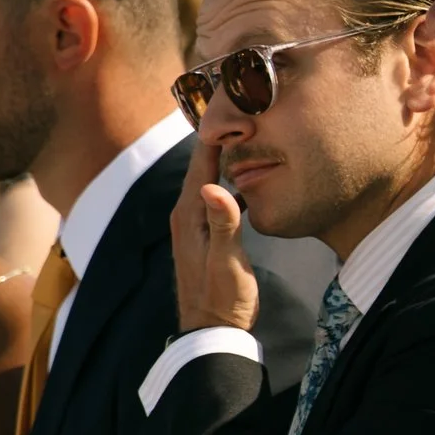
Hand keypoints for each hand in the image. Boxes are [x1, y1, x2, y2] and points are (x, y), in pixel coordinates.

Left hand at [170, 123, 259, 335]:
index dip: (213, 131)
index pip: (201, 162)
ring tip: (248, 135)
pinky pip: (216, 196)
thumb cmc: (223, 301)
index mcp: (189, 214)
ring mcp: (193, 225)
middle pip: (202, 165)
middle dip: (220, 137)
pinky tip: (248, 179)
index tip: (228, 100)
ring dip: (226, 159)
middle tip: (241, 107)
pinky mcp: (204, 234)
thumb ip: (223, 223)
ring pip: (209, 179)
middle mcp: (186, 214)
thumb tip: (212, 184)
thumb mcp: (227, 262)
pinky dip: (229, 182)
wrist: (211, 334)